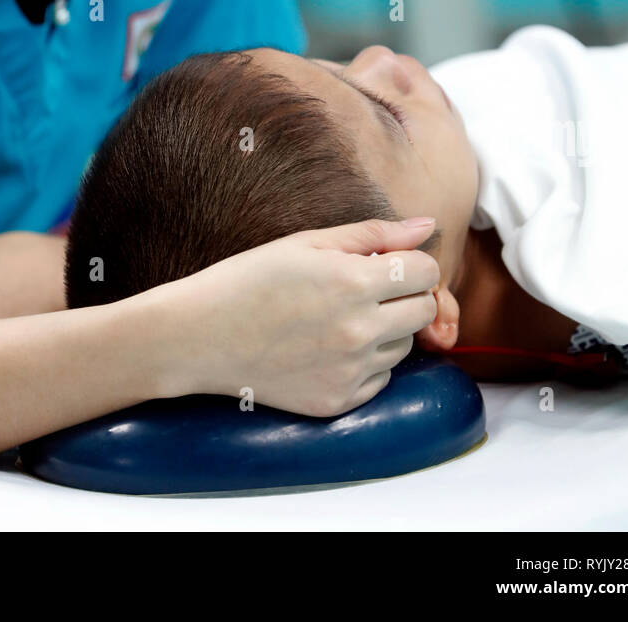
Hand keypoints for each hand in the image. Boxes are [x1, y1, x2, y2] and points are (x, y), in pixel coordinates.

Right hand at [164, 218, 439, 417]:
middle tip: (368, 287)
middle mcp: (359, 331)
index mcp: (353, 283)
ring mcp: (350, 371)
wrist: (200, 336)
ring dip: (387, 328)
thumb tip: (427, 225)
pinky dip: (367, 362)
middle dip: (405, 294)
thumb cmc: (250, 279)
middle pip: (423, 310)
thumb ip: (374, 233)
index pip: (425, 273)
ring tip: (341, 315)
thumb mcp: (308, 243)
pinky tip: (330, 345)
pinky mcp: (338, 401)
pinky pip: (380, 379)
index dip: (412, 262)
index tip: (388, 261)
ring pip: (404, 346)